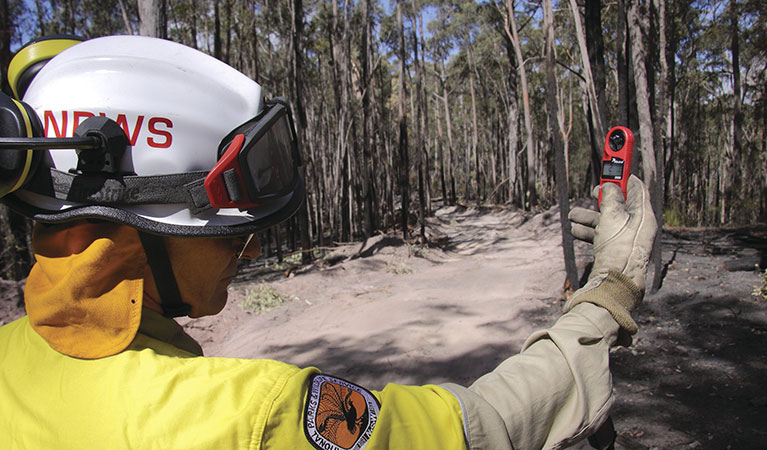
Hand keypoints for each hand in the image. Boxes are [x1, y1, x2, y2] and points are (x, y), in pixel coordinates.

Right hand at [565, 175, 657, 342]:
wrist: (614, 287)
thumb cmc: (618, 251)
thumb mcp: (612, 217)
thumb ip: (611, 197)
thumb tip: (610, 185)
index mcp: (644, 216)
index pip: (636, 187)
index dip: (623, 174)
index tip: (614, 161)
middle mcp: (638, 228)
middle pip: (620, 204)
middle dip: (602, 196)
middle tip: (592, 189)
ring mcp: (627, 241)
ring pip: (607, 220)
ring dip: (589, 215)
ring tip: (573, 214)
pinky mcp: (616, 252)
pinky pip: (602, 235)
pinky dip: (589, 230)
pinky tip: (575, 230)